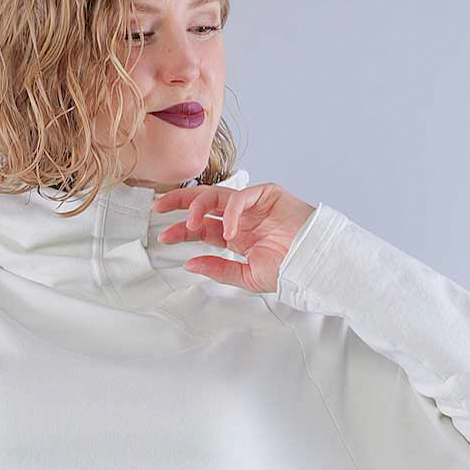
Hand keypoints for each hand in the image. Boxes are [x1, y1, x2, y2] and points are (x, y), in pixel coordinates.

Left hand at [152, 182, 317, 291]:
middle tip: (158, 207)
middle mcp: (240, 217)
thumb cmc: (287, 269)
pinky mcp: (266, 194)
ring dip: (197, 205)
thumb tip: (189, 263)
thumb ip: (218, 268)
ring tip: (188, 224)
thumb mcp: (245, 276)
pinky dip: (230, 212)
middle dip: (179, 202)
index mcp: (235, 235)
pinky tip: (227, 230)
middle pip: (204, 202)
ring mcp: (253, 204)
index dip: (182, 229)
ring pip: (217, 194)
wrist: (311, 263)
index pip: (203, 226)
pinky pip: (240, 197)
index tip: (165, 236)